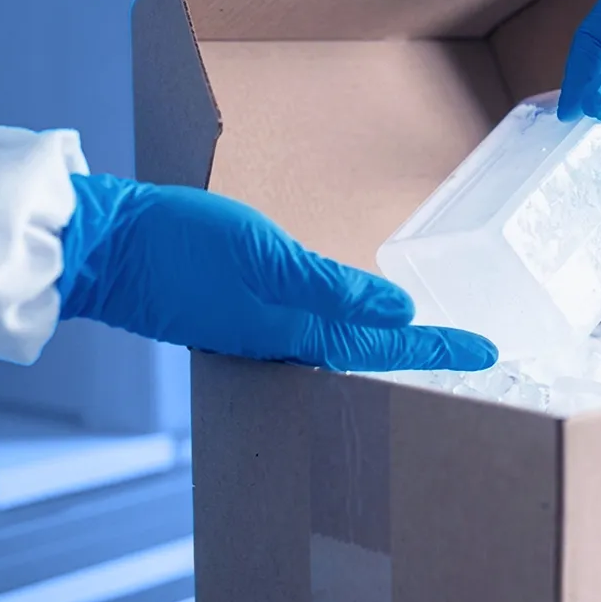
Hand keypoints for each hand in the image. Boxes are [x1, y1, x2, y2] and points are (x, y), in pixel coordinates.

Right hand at [58, 174, 497, 372]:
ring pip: (346, 346)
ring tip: (432, 340)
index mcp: (297, 330)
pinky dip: (351, 328)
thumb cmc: (181, 245)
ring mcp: (266, 331)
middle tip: (472, 353)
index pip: (386, 347)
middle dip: (424, 356)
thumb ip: (330, 285)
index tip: (489, 354)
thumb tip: (398, 309)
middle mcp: (287, 339)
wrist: (110, 246)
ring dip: (392, 346)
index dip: (440, 349)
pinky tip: (361, 321)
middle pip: (372, 356)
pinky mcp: (247, 316)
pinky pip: (316, 330)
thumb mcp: (263, 255)